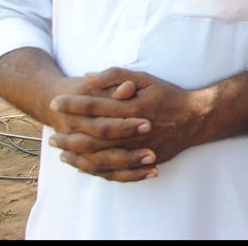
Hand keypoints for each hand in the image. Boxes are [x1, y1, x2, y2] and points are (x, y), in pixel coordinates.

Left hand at [47, 68, 209, 181]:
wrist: (195, 118)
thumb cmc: (169, 96)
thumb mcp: (146, 79)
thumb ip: (117, 76)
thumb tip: (89, 76)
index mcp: (130, 107)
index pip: (94, 105)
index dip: (72, 104)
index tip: (54, 102)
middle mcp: (131, 130)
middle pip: (92, 134)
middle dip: (68, 134)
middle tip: (51, 135)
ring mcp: (137, 149)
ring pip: (100, 156)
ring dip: (77, 155)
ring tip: (61, 152)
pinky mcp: (142, 162)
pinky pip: (114, 171)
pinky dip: (96, 170)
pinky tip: (83, 166)